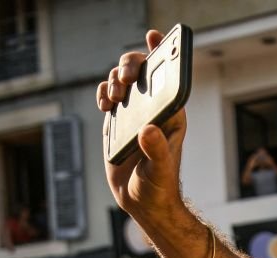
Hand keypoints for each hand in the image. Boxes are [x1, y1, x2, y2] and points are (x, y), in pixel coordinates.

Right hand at [97, 30, 186, 227]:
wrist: (142, 202)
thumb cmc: (159, 187)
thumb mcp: (161, 171)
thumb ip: (157, 151)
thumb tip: (148, 129)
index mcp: (172, 115)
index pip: (170, 77)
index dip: (163, 53)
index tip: (155, 35)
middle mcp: (154, 109)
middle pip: (143, 71)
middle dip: (131, 66)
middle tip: (126, 80)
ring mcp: (135, 113)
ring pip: (124, 80)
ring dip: (115, 79)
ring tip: (115, 97)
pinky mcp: (118, 121)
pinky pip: (109, 95)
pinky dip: (103, 92)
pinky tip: (105, 104)